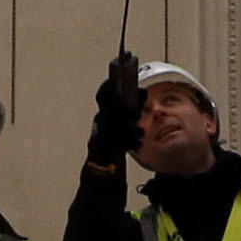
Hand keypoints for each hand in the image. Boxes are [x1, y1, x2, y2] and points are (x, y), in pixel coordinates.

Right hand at [86, 48, 143, 180]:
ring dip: (129, 130)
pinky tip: (138, 144)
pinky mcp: (100, 147)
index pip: (103, 95)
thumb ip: (134, 104)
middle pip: (108, 110)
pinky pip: (113, 144)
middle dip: (123, 110)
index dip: (108, 87)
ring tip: (140, 134)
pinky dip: (128, 144)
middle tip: (137, 114)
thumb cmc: (119, 133)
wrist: (105, 159)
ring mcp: (98, 133)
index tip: (118, 81)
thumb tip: (143, 91)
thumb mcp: (126, 117)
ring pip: (111, 128)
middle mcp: (99, 119)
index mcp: (105, 109)